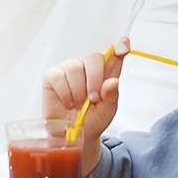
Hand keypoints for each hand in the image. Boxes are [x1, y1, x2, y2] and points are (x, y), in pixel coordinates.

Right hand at [42, 37, 129, 173]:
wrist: (72, 134)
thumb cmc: (91, 119)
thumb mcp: (106, 111)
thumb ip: (111, 96)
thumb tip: (113, 82)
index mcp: (105, 74)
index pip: (114, 56)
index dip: (119, 48)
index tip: (125, 44)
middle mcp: (87, 67)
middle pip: (94, 58)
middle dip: (95, 80)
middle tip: (94, 100)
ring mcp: (69, 69)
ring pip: (75, 67)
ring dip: (78, 91)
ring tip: (78, 105)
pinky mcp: (53, 76)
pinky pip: (58, 76)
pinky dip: (65, 92)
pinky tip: (68, 103)